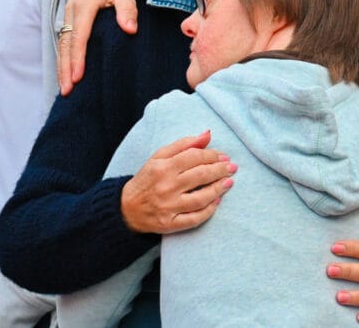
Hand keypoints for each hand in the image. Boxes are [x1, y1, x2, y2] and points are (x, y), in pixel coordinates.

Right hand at [58, 0, 137, 94]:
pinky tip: (67, 72)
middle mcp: (72, 11)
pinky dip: (65, 57)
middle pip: (66, 44)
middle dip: (65, 68)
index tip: (77, 76)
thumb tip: (129, 29)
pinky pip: (66, 41)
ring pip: (63, 44)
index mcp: (84, 4)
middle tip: (67, 90)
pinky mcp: (71, 19)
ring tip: (64, 88)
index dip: (78, 57)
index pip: (79, 35)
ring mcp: (69, 15)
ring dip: (62, 66)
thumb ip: (127, 9)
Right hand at [120, 130, 235, 233]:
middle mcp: (166, 187)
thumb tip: (208, 134)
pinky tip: (217, 201)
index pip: (194, 157)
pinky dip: (209, 210)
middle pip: (201, 175)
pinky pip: (195, 218)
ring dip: (219, 189)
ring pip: (201, 198)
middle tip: (232, 167)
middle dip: (221, 170)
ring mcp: (168, 207)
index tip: (223, 156)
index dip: (212, 155)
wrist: (126, 209)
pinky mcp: (170, 224)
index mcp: (163, 168)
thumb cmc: (147, 179)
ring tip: (229, 182)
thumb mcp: (159, 157)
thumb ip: (184, 144)